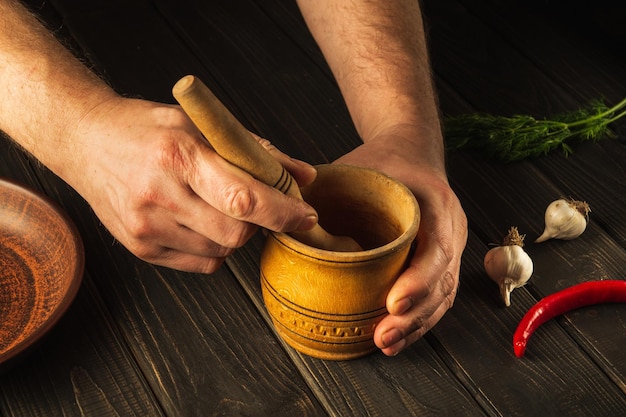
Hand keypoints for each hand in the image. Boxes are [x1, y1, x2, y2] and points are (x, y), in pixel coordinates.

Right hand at [66, 97, 317, 272]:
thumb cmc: (147, 128)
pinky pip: (201, 263)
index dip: (283, 212)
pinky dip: (214, 247)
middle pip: (236, 233)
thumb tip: (304, 177)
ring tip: (216, 205)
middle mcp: (159, 195)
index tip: (305, 215)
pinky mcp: (140, 248)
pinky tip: (199, 221)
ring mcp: (146, 226)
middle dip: (259, 223)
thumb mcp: (201, 125)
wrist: (86, 141)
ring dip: (235, 234)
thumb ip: (257, 151)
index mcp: (179, 155)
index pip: (243, 198)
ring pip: (221, 251)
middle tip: (255, 204)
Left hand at [335, 131, 467, 355]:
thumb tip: (283, 218)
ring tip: (385, 344)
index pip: (437, 246)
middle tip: (382, 337)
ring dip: (415, 326)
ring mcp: (449, 248)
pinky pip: (435, 298)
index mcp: (436, 202)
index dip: (419, 279)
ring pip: (442, 296)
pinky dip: (417, 321)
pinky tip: (395, 338)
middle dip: (414, 315)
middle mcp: (451, 228)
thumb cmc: (383, 162)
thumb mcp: (359, 166)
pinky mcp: (440, 264)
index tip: (394, 302)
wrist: (410, 154)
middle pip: (442, 281)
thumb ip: (330, 190)